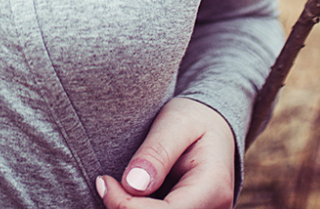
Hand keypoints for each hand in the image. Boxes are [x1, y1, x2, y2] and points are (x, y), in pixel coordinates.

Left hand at [96, 97, 234, 208]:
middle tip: (105, 185)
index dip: (126, 205)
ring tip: (115, 188)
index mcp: (212, 188)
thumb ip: (156, 153)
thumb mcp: (176, 123)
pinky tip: (127, 195)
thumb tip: (132, 185)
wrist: (215, 127)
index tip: (103, 182)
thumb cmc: (193, 119)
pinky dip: (138, 208)